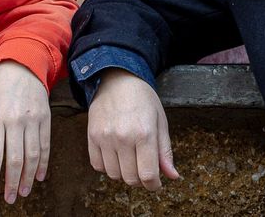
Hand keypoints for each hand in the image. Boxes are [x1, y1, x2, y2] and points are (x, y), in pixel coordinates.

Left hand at [0, 60, 51, 202]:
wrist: (21, 63)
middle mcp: (15, 120)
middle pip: (15, 158)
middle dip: (12, 182)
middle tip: (9, 198)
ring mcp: (32, 119)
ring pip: (33, 155)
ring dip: (28, 177)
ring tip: (23, 192)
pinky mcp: (45, 117)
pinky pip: (46, 145)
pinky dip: (43, 163)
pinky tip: (38, 176)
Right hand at [87, 68, 178, 190]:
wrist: (116, 79)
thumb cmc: (143, 99)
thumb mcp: (160, 121)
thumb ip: (165, 151)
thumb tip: (172, 176)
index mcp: (144, 133)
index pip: (148, 175)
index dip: (154, 185)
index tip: (156, 183)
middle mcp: (123, 137)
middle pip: (131, 178)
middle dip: (140, 180)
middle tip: (144, 168)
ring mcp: (105, 137)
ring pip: (114, 175)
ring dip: (124, 173)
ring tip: (130, 159)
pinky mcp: (92, 136)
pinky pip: (97, 166)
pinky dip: (107, 166)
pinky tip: (116, 155)